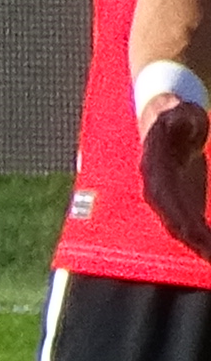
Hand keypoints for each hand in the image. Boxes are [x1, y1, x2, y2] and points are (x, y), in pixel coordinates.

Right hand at [147, 90, 210, 262]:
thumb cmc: (174, 117)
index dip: (182, 221)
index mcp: (155, 176)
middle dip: (196, 243)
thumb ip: (178, 118)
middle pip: (176, 225)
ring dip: (203, 247)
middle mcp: (159, 195)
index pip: (167, 203)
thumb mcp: (178, 114)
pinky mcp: (185, 205)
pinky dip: (207, 239)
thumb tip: (177, 117)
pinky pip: (196, 227)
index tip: (199, 236)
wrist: (170, 123)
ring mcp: (172, 202)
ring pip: (186, 231)